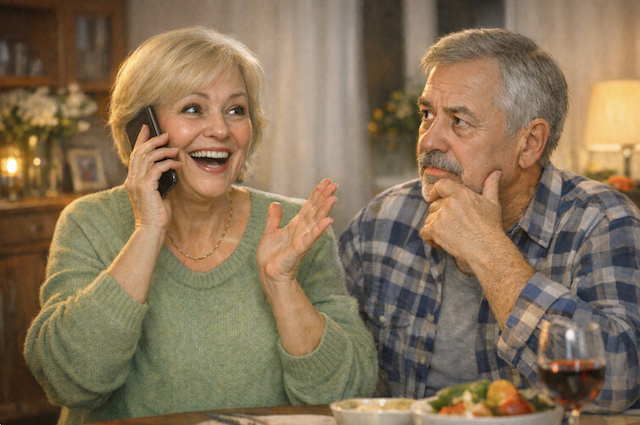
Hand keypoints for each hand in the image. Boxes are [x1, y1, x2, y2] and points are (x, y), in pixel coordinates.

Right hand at [124, 124, 180, 230]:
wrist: (152, 231)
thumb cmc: (157, 215)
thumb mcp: (157, 193)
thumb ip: (158, 180)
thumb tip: (169, 167)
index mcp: (132, 180)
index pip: (134, 155)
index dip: (140, 139)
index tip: (147, 127)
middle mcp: (131, 180)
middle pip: (139, 152)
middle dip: (153, 140)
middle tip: (166, 134)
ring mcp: (137, 183)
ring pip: (147, 157)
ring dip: (163, 150)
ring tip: (176, 149)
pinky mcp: (146, 187)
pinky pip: (157, 168)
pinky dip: (168, 163)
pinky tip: (178, 164)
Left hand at [256, 179, 337, 294]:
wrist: (268, 275)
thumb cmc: (271, 257)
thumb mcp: (269, 232)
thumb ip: (274, 218)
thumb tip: (275, 203)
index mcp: (296, 226)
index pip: (309, 206)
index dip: (317, 193)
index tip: (327, 181)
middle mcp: (302, 231)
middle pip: (315, 211)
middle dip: (324, 197)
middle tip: (335, 184)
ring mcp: (302, 240)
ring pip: (315, 222)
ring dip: (325, 209)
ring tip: (334, 197)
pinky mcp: (298, 251)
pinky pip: (309, 238)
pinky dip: (319, 229)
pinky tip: (329, 220)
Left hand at [420, 170, 502, 270]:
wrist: (488, 249)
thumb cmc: (491, 227)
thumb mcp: (493, 204)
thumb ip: (490, 186)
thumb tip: (496, 172)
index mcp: (462, 193)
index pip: (440, 185)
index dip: (434, 191)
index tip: (433, 198)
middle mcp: (450, 202)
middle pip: (434, 206)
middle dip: (439, 216)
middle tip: (451, 227)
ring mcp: (441, 215)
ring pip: (429, 219)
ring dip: (435, 228)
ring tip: (450, 236)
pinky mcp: (435, 229)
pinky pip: (424, 232)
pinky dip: (430, 239)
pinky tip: (441, 244)